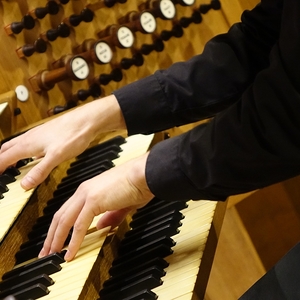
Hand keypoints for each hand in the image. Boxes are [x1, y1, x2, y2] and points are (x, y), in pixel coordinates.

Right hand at [0, 95, 125, 189]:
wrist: (86, 120)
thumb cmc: (73, 135)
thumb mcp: (56, 157)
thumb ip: (40, 170)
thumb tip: (24, 184)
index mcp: (28, 145)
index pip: (4, 158)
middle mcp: (30, 138)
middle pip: (7, 149)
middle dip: (0, 160)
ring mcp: (38, 134)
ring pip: (17, 144)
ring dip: (10, 153)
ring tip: (9, 163)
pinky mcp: (47, 133)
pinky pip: (29, 142)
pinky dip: (23, 150)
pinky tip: (32, 155)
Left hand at [38, 152, 153, 260]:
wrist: (145, 174)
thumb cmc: (138, 185)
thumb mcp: (122, 204)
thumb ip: (111, 215)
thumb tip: (102, 226)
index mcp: (90, 189)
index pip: (68, 210)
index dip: (60, 227)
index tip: (57, 240)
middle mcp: (84, 190)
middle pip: (60, 215)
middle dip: (52, 235)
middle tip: (46, 251)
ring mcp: (87, 194)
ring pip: (64, 220)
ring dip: (56, 240)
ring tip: (51, 255)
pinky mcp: (93, 201)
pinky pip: (79, 225)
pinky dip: (73, 241)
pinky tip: (70, 253)